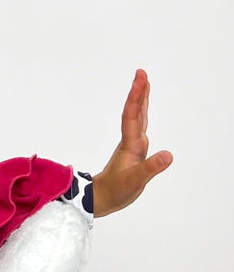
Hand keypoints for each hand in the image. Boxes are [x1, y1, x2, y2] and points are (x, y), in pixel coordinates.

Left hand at [92, 69, 171, 216]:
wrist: (102, 198)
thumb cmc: (117, 190)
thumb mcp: (135, 181)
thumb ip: (151, 168)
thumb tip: (168, 155)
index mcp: (131, 145)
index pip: (133, 116)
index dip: (136, 97)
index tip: (140, 79)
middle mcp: (131, 140)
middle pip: (134, 112)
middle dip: (138, 92)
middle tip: (141, 72)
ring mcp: (132, 144)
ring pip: (137, 117)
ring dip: (140, 99)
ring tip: (144, 82)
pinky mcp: (133, 150)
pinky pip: (139, 125)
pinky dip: (142, 113)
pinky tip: (144, 109)